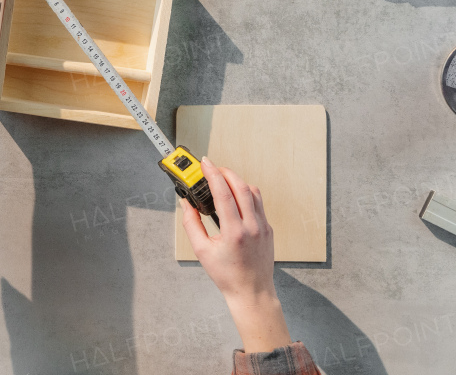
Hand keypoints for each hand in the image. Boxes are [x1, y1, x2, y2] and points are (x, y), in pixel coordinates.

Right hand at [182, 157, 291, 352]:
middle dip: (226, 172)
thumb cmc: (227, 275)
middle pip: (241, 187)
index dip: (213, 174)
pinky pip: (258, 203)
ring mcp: (263, 227)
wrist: (251, 291)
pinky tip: (235, 198)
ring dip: (237, 182)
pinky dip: (246, 194)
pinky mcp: (268, 229)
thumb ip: (191, 224)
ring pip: (253, 192)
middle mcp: (252, 226)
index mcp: (234, 232)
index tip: (205, 164)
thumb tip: (186, 204)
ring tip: (223, 181)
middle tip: (213, 168)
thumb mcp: (202, 251)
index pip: (224, 193)